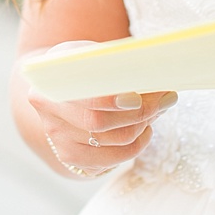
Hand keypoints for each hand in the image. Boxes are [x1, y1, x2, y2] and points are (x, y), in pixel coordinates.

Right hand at [25, 41, 177, 177]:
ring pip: (112, 143)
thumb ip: (111, 61)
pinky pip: (112, 160)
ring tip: (156, 110)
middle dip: (140, 113)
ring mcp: (59, 141)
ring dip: (142, 127)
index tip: (139, 97)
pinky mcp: (73, 158)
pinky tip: (143, 130)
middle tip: (165, 99)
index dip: (112, 101)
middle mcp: (49, 116)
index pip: (84, 99)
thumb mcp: (88, 54)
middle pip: (99, 124)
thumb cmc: (79, 67)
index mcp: (49, 86)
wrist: (57, 87)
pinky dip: (135, 146)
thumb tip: (149, 71)